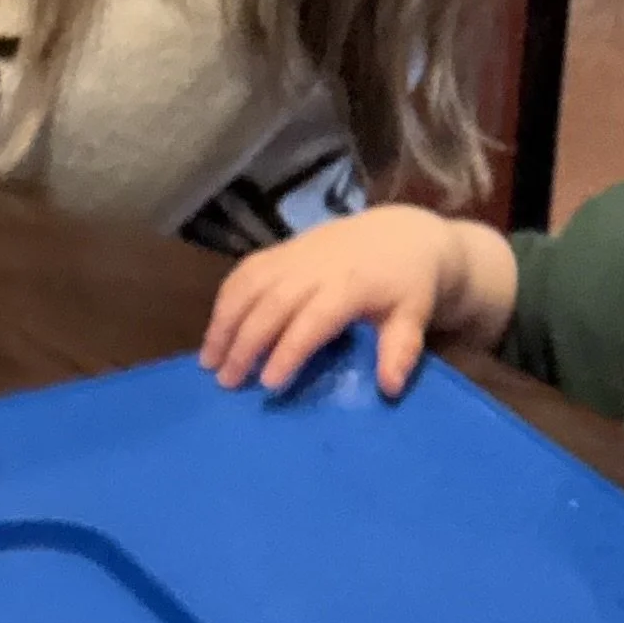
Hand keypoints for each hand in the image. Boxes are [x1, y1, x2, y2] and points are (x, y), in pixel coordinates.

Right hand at [199, 207, 516, 400]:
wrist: (403, 234)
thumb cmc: (408, 284)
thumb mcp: (414, 315)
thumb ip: (401, 349)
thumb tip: (390, 388)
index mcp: (351, 284)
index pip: (313, 319)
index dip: (289, 350)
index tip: (269, 383)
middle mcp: (316, 266)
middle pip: (271, 304)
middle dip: (245, 344)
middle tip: (228, 383)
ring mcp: (295, 254)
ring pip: (249, 284)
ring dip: (224, 321)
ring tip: (209, 361)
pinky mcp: (283, 249)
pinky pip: (246, 270)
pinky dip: (225, 298)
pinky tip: (216, 329)